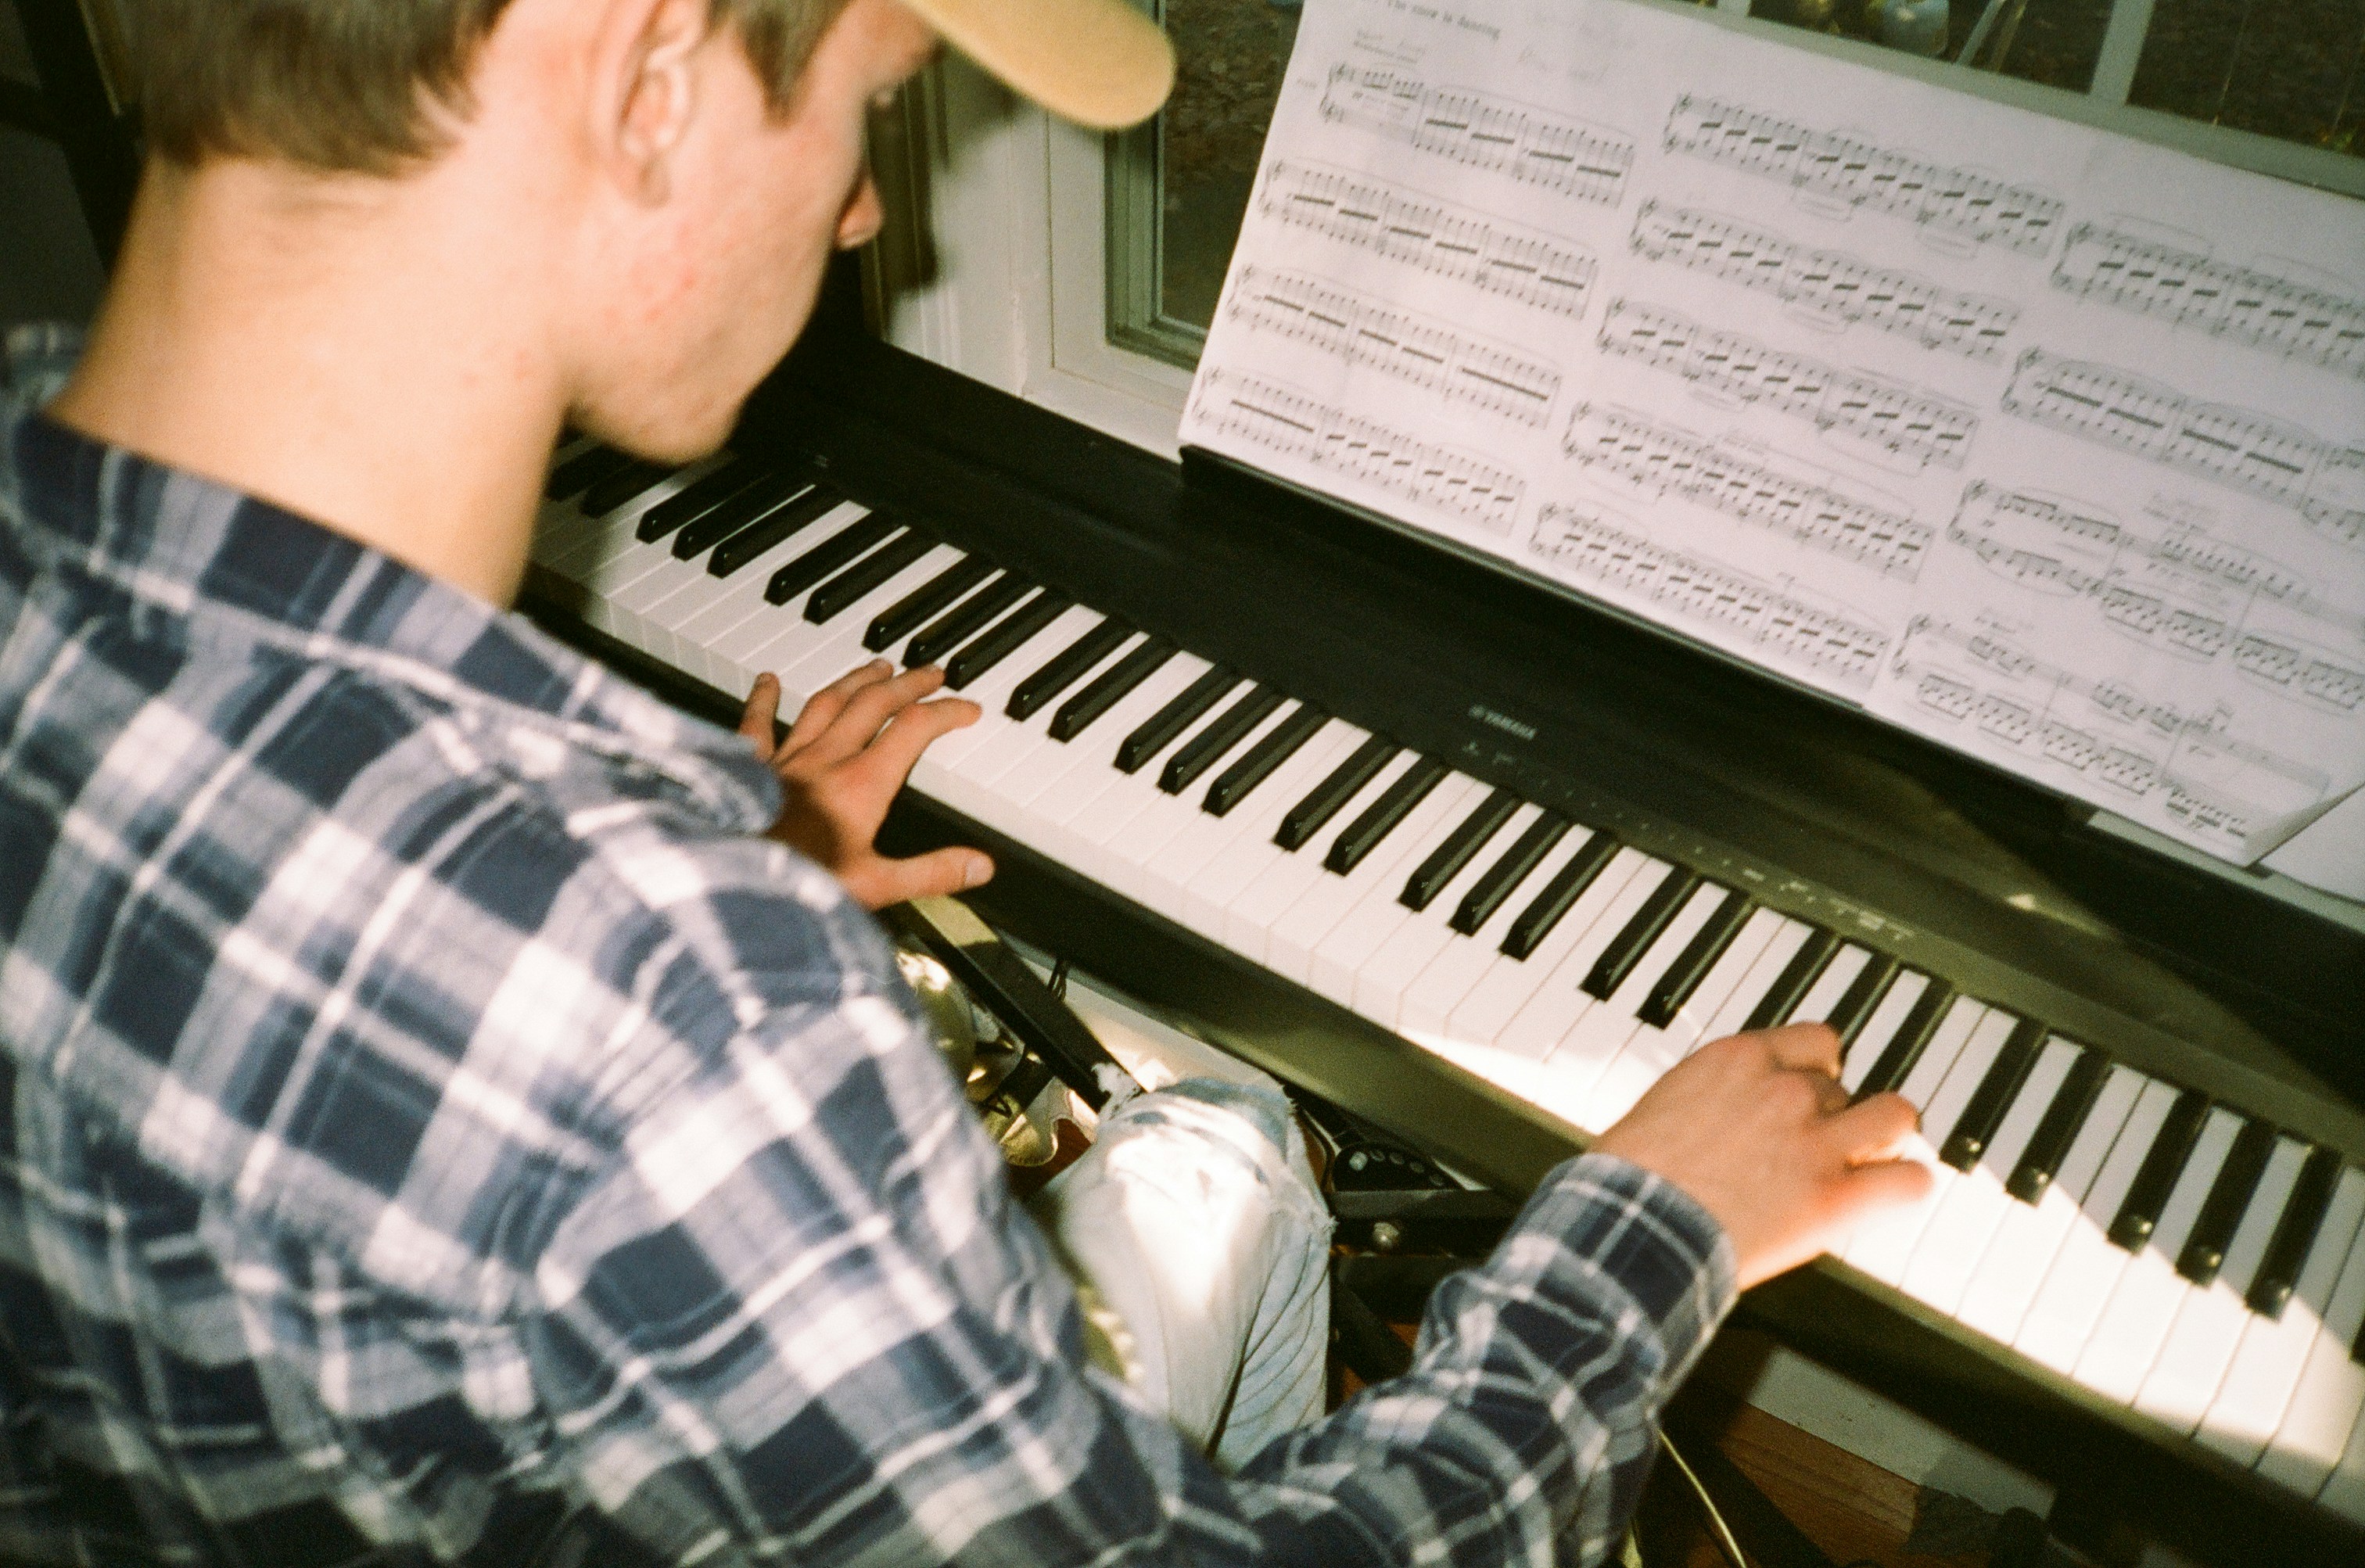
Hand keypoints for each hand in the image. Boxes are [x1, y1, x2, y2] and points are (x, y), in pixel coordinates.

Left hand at [739, 660, 993, 908]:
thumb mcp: (876, 888)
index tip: (967, 709)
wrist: (727, 883)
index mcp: (862, 784)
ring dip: (855, 681)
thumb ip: (931, 873)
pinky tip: (767, 681)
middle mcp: (825, 760)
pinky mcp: (747, 769)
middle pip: (873, 704)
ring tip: (876, 666)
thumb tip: (980, 866)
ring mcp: (785, 760)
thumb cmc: (795, 886)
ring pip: (826, 703)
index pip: (913, 730)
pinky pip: (756, 724)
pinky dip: (764, 700)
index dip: (946, 713)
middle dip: (907, 684)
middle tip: (931, 672)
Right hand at [1592, 1024, 1929, 1289]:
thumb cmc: (1629, 1174)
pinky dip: (1908, 1187)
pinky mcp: (1833, 1199)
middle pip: (1843, 1088)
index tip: (1817, 1084)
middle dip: (1834, 1116)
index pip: (1816, 1041)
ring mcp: (1815, 1144)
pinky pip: (1908, 1183)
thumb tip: (1717, 1112)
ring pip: (1894, 1117)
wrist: (1632, 1224)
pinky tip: (1897, 1191)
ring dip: (1885, 1135)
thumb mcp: (1665, 1104)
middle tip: (1820, 1143)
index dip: (1820, 1068)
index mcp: (1740, 1060)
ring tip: (1875, 1155)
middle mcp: (1786, 1092)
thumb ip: (1710, 1096)